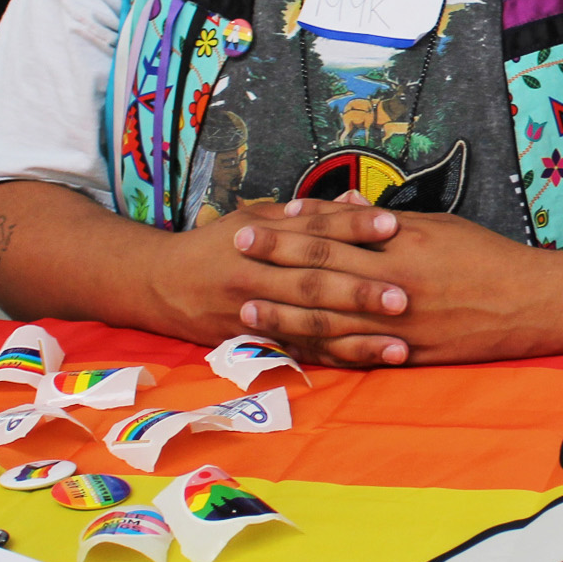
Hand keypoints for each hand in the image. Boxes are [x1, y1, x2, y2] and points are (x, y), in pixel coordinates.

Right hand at [138, 197, 412, 362]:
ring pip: (310, 327)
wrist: (160, 285)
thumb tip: (355, 199)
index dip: (352, 226)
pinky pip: (300, 354)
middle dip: (359, 292)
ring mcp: (255, 316)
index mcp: (259, 240)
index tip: (392, 224)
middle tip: (403, 296)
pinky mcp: (255, 344)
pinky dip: (336, 359)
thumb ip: (305, 214)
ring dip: (356, 339)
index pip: (312, 231)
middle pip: (312, 284)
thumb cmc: (217, 245)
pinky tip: (370, 363)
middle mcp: (256, 278)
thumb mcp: (253, 217)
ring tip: (399, 344)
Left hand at [232, 203, 562, 366]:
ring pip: (328, 322)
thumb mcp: (438, 226)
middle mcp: (394, 288)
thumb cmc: (487, 258)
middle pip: (320, 275)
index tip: (255, 222)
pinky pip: (354, 355)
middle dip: (273, 266)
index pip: (332, 236)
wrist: (532, 305)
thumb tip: (338, 210)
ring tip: (246, 310)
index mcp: (401, 248)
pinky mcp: (407, 357)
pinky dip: (320, 351)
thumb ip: (383, 223)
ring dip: (283, 315)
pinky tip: (292, 349)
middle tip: (234, 256)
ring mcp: (398, 327)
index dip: (289, 231)